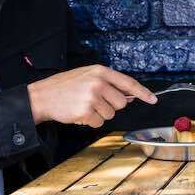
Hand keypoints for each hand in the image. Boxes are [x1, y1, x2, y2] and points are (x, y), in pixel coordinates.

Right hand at [27, 65, 155, 127]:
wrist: (42, 96)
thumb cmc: (65, 86)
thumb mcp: (87, 76)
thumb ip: (109, 83)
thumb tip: (130, 96)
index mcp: (100, 71)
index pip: (128, 82)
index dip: (143, 92)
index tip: (153, 99)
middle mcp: (98, 82)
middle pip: (121, 103)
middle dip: (110, 106)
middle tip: (94, 101)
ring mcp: (92, 97)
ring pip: (110, 114)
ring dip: (99, 114)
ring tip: (83, 105)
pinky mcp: (85, 111)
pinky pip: (99, 122)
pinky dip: (90, 121)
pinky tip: (79, 113)